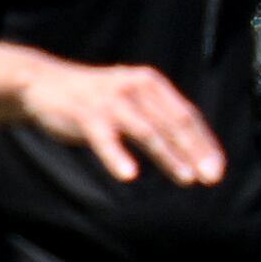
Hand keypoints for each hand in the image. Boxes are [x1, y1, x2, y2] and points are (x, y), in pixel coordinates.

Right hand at [13, 51, 223, 185]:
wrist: (43, 83)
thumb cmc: (96, 98)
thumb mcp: (132, 99)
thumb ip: (158, 117)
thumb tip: (193, 150)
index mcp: (152, 84)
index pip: (187, 116)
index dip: (205, 143)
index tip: (217, 169)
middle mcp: (136, 88)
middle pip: (173, 124)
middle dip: (195, 152)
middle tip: (211, 178)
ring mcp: (111, 102)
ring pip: (147, 132)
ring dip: (169, 157)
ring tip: (186, 178)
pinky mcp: (86, 116)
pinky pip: (106, 140)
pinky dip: (118, 157)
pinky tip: (130, 175)